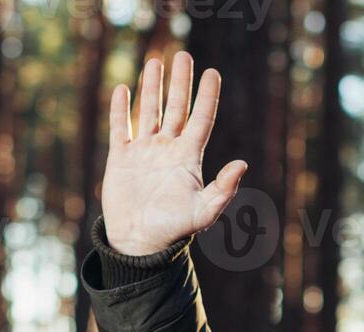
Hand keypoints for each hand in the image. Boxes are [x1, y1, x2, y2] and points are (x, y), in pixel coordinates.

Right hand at [101, 52, 247, 255]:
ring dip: (152, 88)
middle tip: (183, 56)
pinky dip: (121, 109)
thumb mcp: (204, 212)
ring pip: (149, 111)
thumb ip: (223, 189)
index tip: (212, 73)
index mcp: (188, 158)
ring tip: (155, 62)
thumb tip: (242, 163)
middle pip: (176, 108)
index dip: (207, 96)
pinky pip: (120, 127)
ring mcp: (144, 151)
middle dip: (180, 82)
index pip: (201, 119)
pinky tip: (123, 89)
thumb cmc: (174, 230)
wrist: (139, 243)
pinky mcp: (120, 158)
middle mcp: (167, 149)